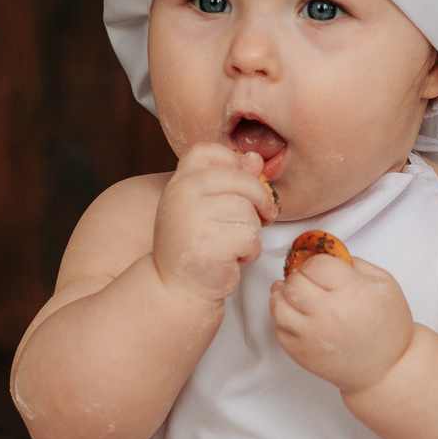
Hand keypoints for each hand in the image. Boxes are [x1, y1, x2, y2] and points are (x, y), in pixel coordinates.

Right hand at [150, 142, 274, 305]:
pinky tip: (233, 258)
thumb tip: (254, 159)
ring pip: (248, 212)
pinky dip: (249, 252)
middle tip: (262, 216)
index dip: (234, 164)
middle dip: (259, 200)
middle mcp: (183, 195)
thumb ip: (229, 180)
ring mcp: (195, 219)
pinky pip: (250, 238)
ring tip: (233, 244)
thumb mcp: (205, 206)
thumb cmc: (195, 245)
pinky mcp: (210, 244)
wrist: (176, 286)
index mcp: (180, 182)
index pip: (210, 151)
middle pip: (241, 180)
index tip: (242, 186)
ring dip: (251, 232)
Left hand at [271, 250, 416, 393]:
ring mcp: (311, 336)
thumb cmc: (388, 328)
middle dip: (300, 277)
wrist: (386, 370)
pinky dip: (284, 319)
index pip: (316, 264)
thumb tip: (327, 254)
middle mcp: (328, 314)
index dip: (317, 263)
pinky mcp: (300, 354)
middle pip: (294, 283)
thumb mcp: (384, 284)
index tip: (322, 269)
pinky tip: (298, 317)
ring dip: (284, 296)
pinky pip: (279, 329)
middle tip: (311, 282)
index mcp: (352, 292)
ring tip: (297, 296)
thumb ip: (355, 263)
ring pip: (278, 304)